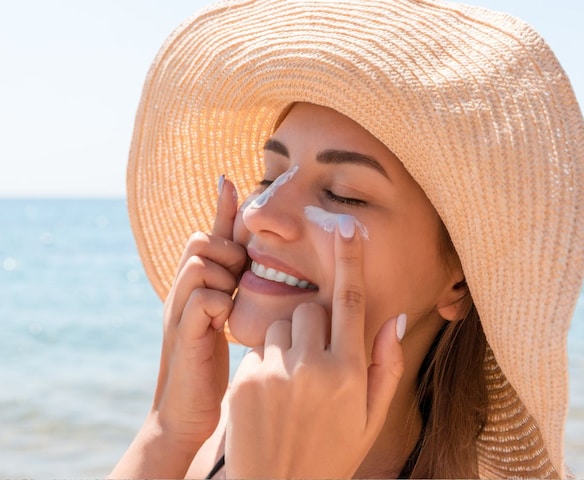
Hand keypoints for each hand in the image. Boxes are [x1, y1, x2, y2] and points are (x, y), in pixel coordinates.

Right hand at [153, 177, 246, 448]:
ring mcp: (180, 310)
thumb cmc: (211, 364)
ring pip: (199, 263)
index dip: (220, 208)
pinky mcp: (183, 334)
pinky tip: (225, 321)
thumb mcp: (226, 320)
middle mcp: (183, 291)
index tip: (229, 179)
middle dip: (225, 250)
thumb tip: (254, 265)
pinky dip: (217, 303)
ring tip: (231, 299)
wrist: (186, 413)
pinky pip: (201, 299)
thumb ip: (235, 290)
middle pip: (200, 240)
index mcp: (198, 285)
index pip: (209, 236)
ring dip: (223, 274)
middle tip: (239, 277)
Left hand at [225, 215, 404, 478]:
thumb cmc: (332, 454)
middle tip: (314, 360)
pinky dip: (266, 363)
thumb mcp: (371, 418)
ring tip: (291, 385)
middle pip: (310, 309)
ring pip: (281, 326)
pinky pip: (258, 349)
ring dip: (288, 343)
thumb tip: (396, 317)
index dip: (350, 260)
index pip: (351, 301)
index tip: (346, 226)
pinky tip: (270, 398)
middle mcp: (313, 368)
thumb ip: (387, 366)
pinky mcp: (245, 381)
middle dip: (313, 324)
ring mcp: (276, 373)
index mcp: (349, 373)